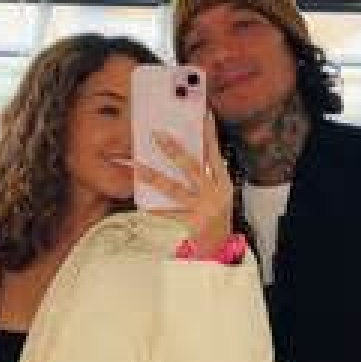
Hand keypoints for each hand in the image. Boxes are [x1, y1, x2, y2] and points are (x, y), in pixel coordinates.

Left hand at [135, 113, 232, 256]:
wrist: (221, 245)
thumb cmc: (216, 214)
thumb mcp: (219, 192)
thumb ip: (208, 173)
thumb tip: (188, 149)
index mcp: (223, 182)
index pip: (215, 153)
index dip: (209, 134)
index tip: (202, 115)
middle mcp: (215, 193)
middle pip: (193, 167)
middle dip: (174, 150)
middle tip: (157, 135)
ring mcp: (204, 208)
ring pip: (175, 189)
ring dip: (155, 177)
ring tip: (137, 166)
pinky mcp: (193, 223)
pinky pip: (170, 214)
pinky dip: (158, 210)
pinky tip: (144, 205)